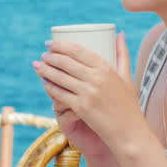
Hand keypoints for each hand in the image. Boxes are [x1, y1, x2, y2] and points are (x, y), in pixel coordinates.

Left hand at [33, 31, 142, 155]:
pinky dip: (49, 87)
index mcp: (106, 68)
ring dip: (45, 70)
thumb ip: (123, 54)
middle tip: (43, 54)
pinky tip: (44, 82)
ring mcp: (87, 93)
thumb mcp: (128, 77)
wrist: (129, 133)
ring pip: (59, 77)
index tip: (50, 43)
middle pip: (66, 62)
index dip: (61, 45)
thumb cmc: (128, 105)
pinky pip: (59, 94)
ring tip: (37, 65)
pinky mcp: (80, 108)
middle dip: (50, 56)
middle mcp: (96, 78)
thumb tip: (119, 33)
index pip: (78, 51)